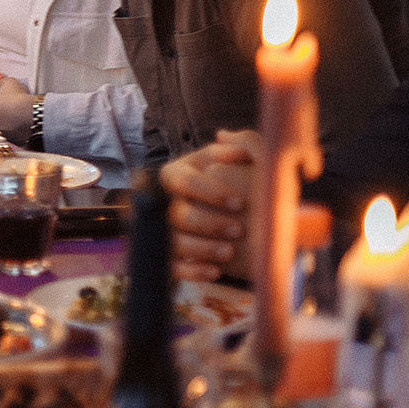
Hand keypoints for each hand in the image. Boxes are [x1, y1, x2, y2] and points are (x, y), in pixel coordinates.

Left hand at [0, 76, 36, 146]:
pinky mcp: (6, 142)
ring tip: (18, 118)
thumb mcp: (10, 83)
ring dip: (6, 124)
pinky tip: (21, 127)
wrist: (30, 115)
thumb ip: (2, 81)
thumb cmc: (18, 99)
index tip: (5, 102)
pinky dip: (14, 133)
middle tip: (11, 110)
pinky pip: (9, 137)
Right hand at [160, 130, 257, 282]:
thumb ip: (244, 143)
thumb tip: (225, 136)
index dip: (209, 192)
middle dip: (208, 223)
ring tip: (230, 252)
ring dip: (201, 248)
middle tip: (239, 229)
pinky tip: (215, 270)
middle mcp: (165, 201)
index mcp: (176, 174)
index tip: (240, 202)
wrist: (241, 216)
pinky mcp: (168, 256)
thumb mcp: (243, 158)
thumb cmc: (239, 182)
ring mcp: (164, 230)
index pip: (182, 181)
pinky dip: (193, 270)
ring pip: (173, 242)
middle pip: (177, 214)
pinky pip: (172, 267)